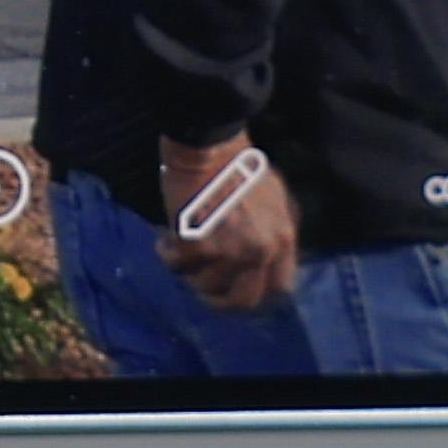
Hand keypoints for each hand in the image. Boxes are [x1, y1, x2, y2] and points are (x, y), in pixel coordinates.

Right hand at [155, 139, 299, 313]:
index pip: (280, 287)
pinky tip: (165, 242)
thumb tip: (265, 258)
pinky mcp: (198, 246)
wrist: (210, 147)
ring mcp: (229, 252)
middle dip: (221, 300)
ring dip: (190, 273)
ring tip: (181, 254)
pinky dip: (168, 256)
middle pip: (243, 299)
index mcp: (283, 239)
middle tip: (204, 289)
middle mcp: (260, 251)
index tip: (240, 289)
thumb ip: (273, 232)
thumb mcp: (275, 199)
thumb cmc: (241, 165)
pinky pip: (177, 265)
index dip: (257, 291)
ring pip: (205, 285)